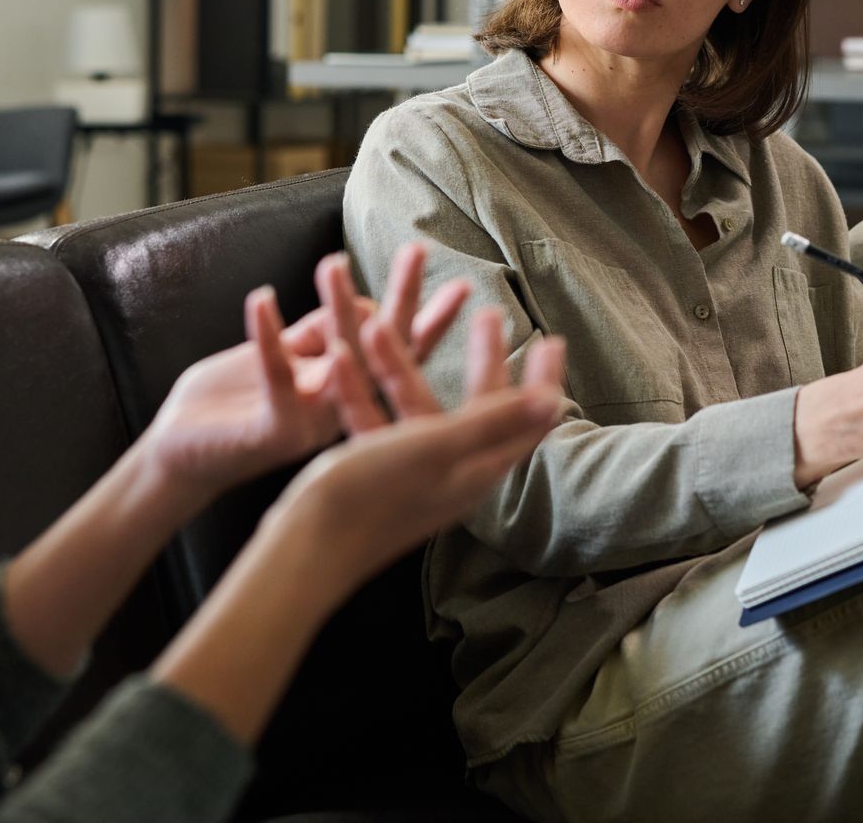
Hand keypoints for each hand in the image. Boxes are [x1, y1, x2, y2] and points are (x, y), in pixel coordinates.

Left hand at [143, 245, 469, 500]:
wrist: (178, 454)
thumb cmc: (230, 402)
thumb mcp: (282, 356)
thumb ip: (315, 334)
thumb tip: (359, 306)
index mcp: (344, 391)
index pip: (395, 351)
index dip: (428, 320)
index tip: (461, 287)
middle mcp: (337, 409)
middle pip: (380, 350)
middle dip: (402, 299)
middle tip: (420, 251)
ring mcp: (310, 423)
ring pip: (337, 360)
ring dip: (336, 306)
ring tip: (334, 260)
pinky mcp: (273, 431)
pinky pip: (277, 377)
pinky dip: (269, 335)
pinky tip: (262, 298)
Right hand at [272, 306, 566, 593]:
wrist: (308, 548)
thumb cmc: (374, 495)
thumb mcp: (438, 446)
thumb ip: (494, 421)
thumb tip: (554, 400)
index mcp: (476, 467)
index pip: (524, 420)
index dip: (541, 379)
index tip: (550, 339)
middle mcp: (452, 472)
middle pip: (478, 407)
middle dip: (483, 359)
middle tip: (488, 315)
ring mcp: (413, 474)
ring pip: (417, 405)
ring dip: (403, 363)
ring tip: (387, 321)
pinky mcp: (375, 474)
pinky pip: (374, 420)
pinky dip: (361, 390)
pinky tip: (339, 358)